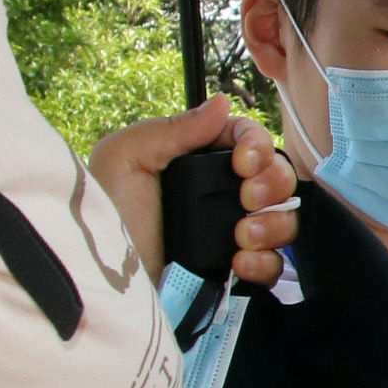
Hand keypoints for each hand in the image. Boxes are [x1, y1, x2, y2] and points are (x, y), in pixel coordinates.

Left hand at [87, 95, 301, 287]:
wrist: (106, 284)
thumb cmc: (104, 218)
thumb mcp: (124, 159)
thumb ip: (173, 128)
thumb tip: (221, 102)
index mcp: (196, 159)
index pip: (248, 139)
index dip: (257, 146)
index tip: (244, 164)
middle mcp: (219, 193)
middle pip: (276, 175)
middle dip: (271, 184)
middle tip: (247, 200)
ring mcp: (230, 233)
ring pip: (283, 219)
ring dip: (273, 225)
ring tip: (242, 238)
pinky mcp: (234, 271)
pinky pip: (273, 265)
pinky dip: (265, 263)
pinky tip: (240, 264)